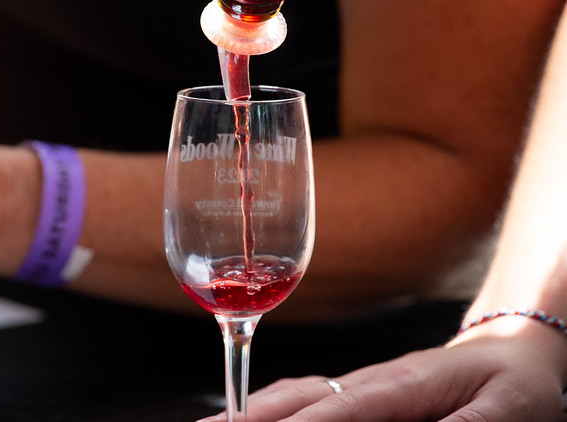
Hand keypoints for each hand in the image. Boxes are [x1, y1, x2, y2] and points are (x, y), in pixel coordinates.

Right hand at [200, 329, 566, 420]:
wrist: (514, 347)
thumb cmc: (514, 381)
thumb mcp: (511, 411)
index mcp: (401, 385)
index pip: (336, 408)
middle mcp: (368, 381)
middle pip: (297, 398)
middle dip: (249, 416)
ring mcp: (359, 385)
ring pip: (292, 395)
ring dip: (249, 411)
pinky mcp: (358, 393)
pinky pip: (303, 398)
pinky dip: (269, 409)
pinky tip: (247, 417)